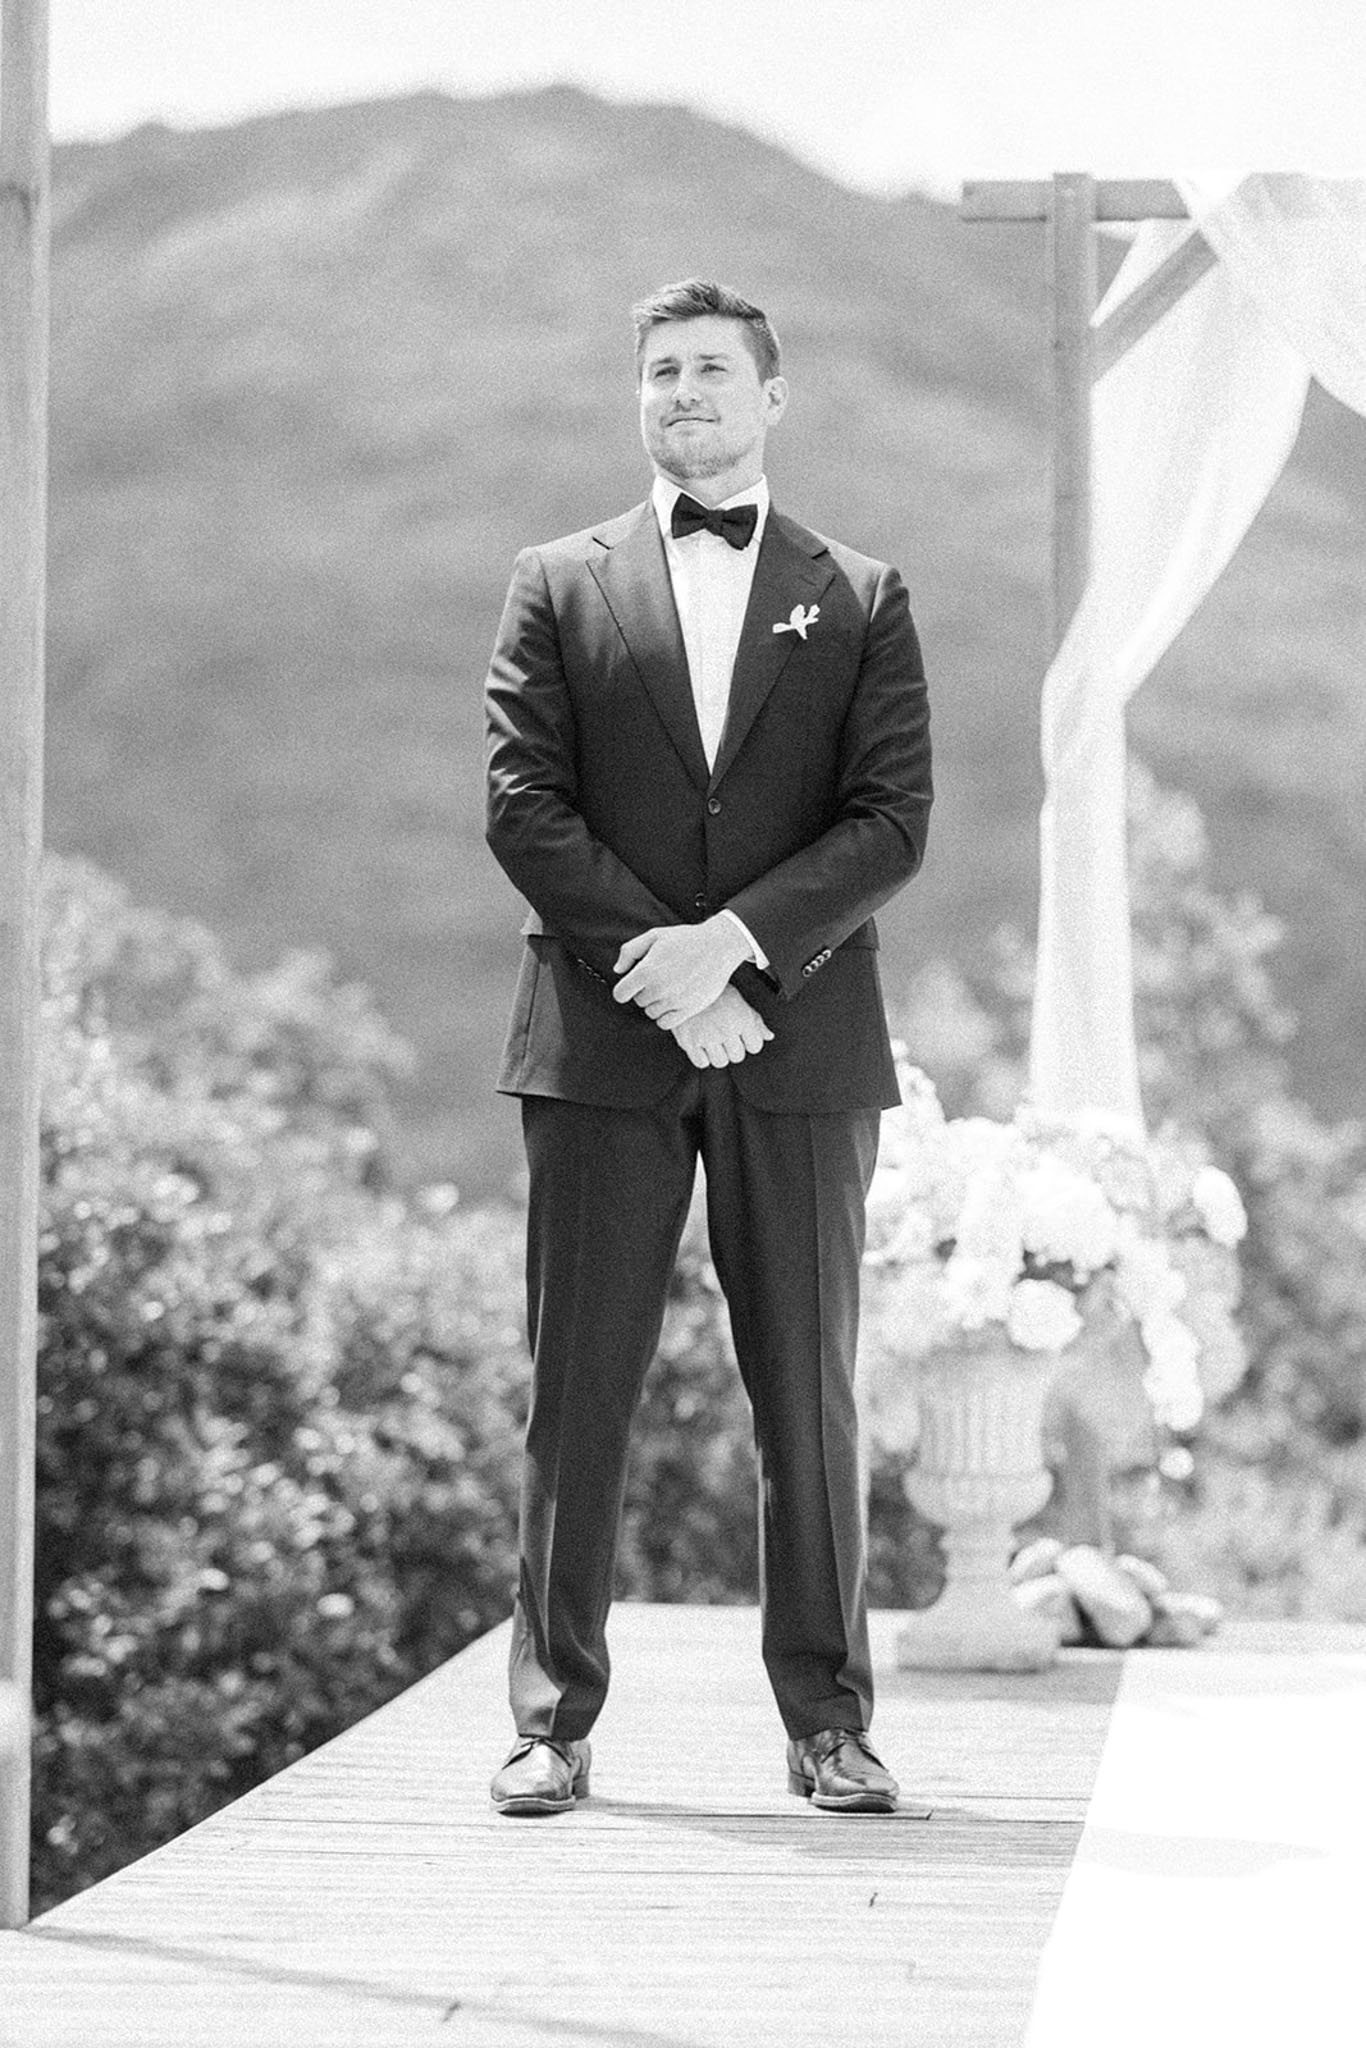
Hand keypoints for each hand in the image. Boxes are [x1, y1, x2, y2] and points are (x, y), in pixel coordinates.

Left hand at [613, 917, 750, 1028]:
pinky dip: (665, 1016)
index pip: (620, 994)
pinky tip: (672, 1002)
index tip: (633, 984)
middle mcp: (658, 988)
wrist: (719, 946)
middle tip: (659, 978)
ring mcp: (674, 1001)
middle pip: (638, 1002)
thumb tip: (618, 970)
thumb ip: (630, 951)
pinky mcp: (688, 1009)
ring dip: (656, 1003)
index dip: (624, 989)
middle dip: (644, 991)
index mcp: (646, 971)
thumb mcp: (654, 935)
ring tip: (668, 988)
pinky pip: (665, 1023)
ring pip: (651, 1013)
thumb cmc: (685, 939)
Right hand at [670, 987, 773, 1068]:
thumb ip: (755, 1020)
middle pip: (737, 1056)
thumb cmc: (713, 991)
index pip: (755, 1046)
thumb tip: (769, 1036)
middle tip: (724, 1035)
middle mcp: (725, 1029)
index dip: (749, 1041)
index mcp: (741, 1017)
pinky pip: (701, 1063)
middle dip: (733, 1048)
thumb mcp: (738, 1000)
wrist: (683, 981)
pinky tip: (701, 1043)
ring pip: (720, 1062)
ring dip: (718, 1054)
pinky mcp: (688, 1041)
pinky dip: (702, 1057)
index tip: (741, 1035)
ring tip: (712, 1039)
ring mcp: (706, 1036)